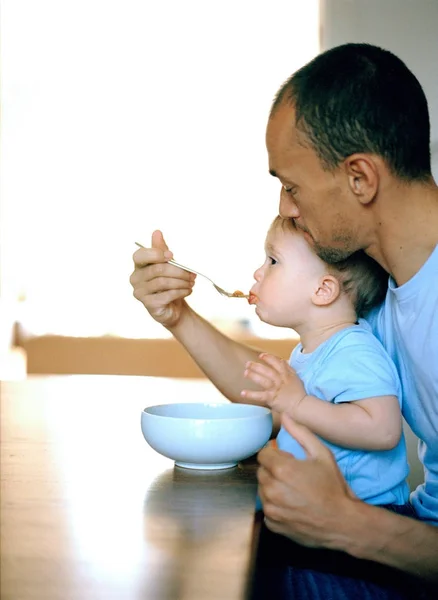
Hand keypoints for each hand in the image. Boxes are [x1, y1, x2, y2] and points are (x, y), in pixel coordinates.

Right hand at [130, 230, 195, 327]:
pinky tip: (188, 291)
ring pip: (163, 282)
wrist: (173, 307)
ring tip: (191, 283)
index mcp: (139, 265)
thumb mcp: (168, 265)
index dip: (156, 254)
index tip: (172, 255)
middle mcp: (135, 278)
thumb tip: (157, 232)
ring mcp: (140, 292)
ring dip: (181, 282)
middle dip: (178, 271)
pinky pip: (167, 295)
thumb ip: (161, 250)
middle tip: (191, 274)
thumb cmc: (170, 283)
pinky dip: (181, 291)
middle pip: (157, 269)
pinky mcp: (149, 305)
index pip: (140, 255)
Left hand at [241, 353, 306, 414]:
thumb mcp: (295, 377)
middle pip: (267, 371)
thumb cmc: (298, 393)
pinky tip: (243, 393)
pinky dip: (251, 394)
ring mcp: (276, 389)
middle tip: (247, 364)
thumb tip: (282, 360)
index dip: (268, 358)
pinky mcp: (272, 398)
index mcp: (286, 375)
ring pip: (263, 380)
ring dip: (254, 376)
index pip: (277, 363)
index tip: (261, 355)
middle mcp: (280, 380)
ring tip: (245, 373)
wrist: (301, 406)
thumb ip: (288, 368)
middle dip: (257, 366)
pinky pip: (260, 396)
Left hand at [257, 413, 357, 548]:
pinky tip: (292, 505)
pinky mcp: (273, 525)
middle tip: (293, 475)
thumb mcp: (322, 454)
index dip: (275, 454)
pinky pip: (266, 509)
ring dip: (273, 487)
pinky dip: (275, 506)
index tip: (287, 460)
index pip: (263, 454)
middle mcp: (272, 489)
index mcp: (281, 469)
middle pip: (261, 471)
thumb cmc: (333, 487)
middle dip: (273, 470)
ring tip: (293, 491)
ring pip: (262, 490)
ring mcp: (271, 509)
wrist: (343, 523)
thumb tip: (285, 415)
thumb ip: (301, 433)